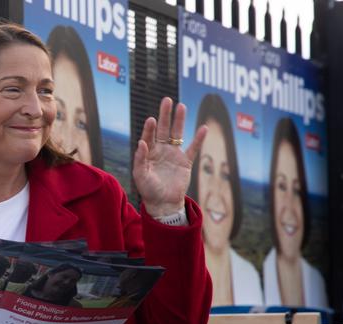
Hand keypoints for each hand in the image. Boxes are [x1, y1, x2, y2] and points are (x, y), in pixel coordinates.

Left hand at [133, 97, 207, 216]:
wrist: (164, 203)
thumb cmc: (148, 190)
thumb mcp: (140, 175)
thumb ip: (140, 159)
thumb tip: (141, 142)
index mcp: (148, 152)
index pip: (149, 136)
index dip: (150, 128)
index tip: (152, 119)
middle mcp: (161, 150)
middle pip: (163, 129)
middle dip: (165, 115)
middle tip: (167, 100)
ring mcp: (173, 154)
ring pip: (177, 134)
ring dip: (179, 121)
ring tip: (181, 106)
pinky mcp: (185, 162)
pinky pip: (193, 148)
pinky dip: (198, 139)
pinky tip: (203, 127)